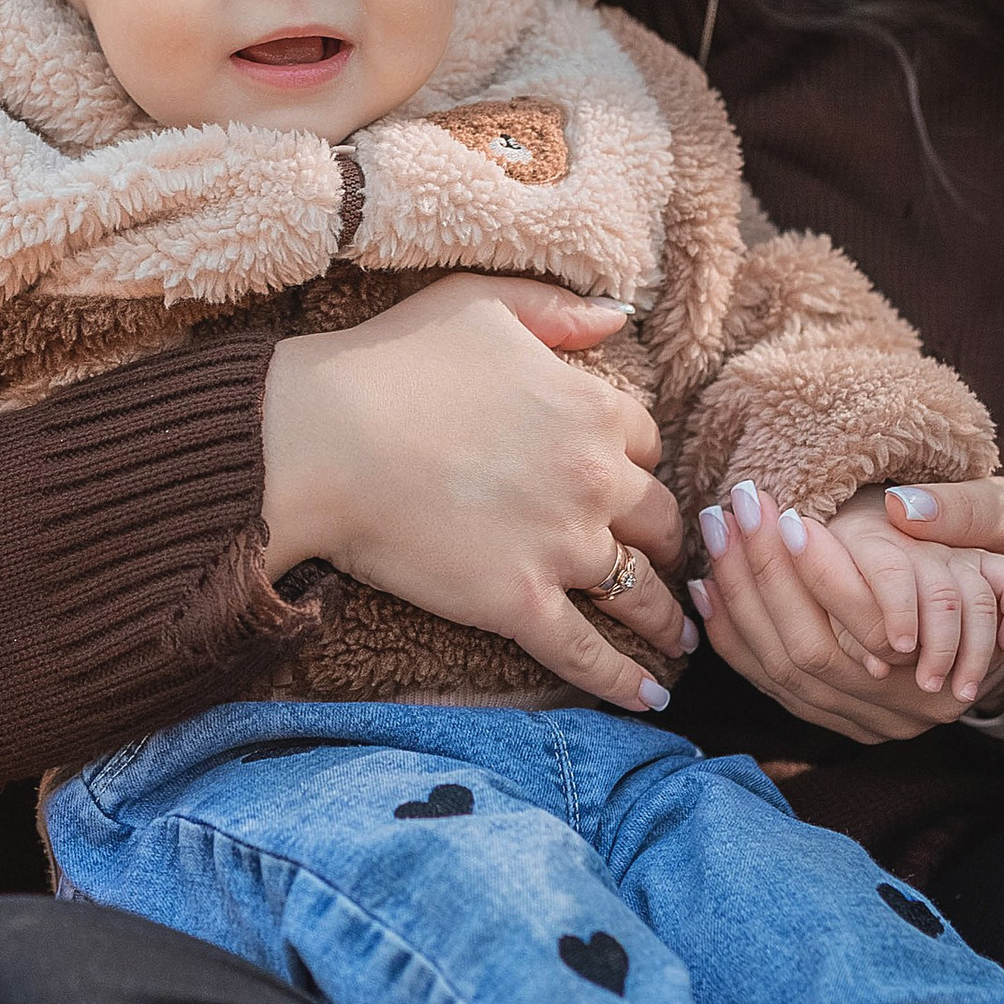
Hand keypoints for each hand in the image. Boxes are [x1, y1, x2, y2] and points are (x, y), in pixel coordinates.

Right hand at [261, 276, 691, 713]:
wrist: (322, 439)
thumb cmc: (389, 362)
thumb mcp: (480, 302)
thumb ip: (556, 311)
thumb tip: (616, 318)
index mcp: (593, 407)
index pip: (647, 444)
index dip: (636, 464)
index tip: (629, 483)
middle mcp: (595, 479)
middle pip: (659, 520)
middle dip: (667, 544)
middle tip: (670, 565)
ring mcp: (562, 546)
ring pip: (640, 593)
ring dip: (666, 619)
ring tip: (682, 640)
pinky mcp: (519, 603)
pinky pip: (586, 652)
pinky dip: (622, 682)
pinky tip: (648, 701)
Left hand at [690, 476, 1003, 740]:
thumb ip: (964, 512)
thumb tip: (902, 510)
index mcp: (950, 661)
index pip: (864, 626)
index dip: (820, 569)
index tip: (785, 511)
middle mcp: (909, 709)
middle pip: (810, 654)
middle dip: (762, 577)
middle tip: (732, 509)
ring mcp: (872, 723)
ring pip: (782, 675)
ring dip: (739, 602)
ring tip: (716, 533)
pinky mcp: (843, 719)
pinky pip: (771, 686)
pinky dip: (735, 637)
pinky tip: (707, 588)